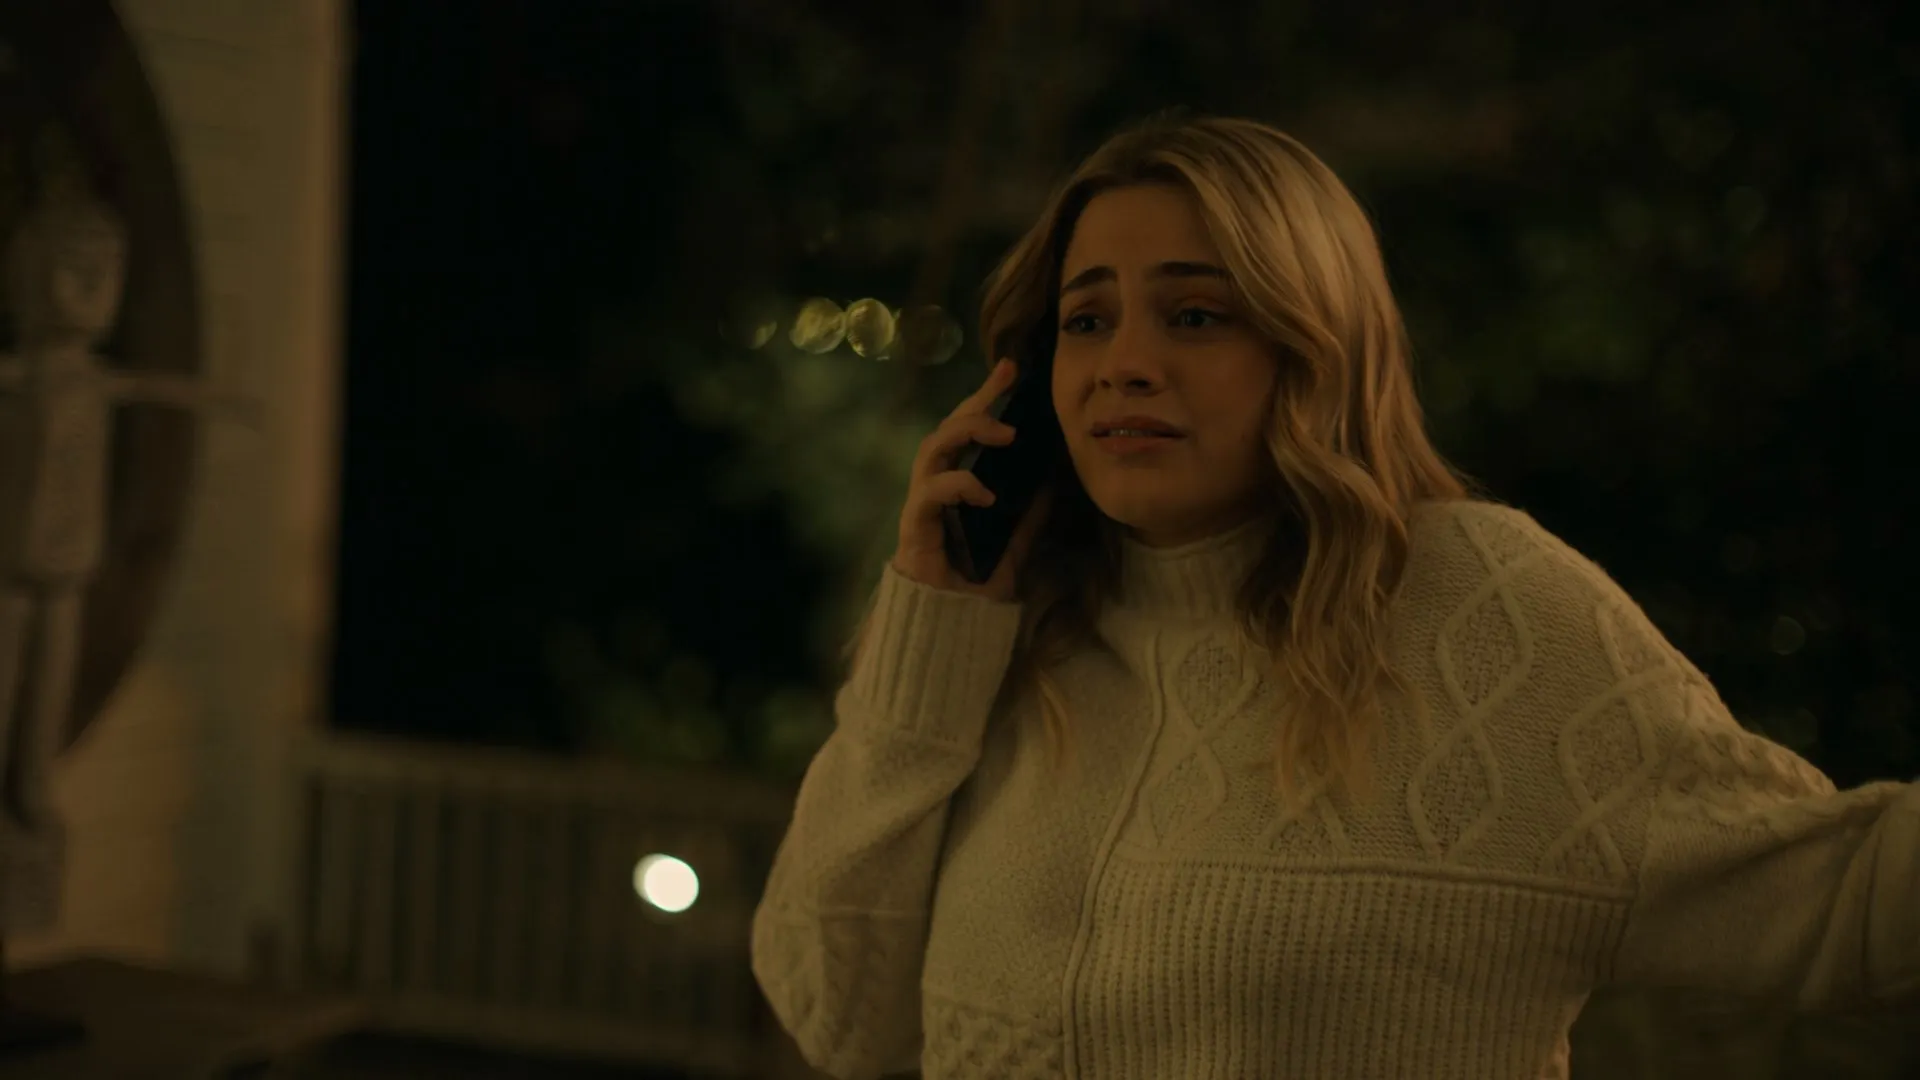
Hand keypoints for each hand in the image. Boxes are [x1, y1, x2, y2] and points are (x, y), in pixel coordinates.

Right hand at [891, 358, 1052, 602]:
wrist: (950, 629)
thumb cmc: (974, 589)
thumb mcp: (1014, 547)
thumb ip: (1028, 518)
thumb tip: (1054, 482)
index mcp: (957, 486)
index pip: (968, 431)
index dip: (986, 398)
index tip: (1012, 369)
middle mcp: (935, 488)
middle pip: (948, 428)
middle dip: (975, 400)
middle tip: (1006, 379)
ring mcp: (921, 504)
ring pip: (932, 450)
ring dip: (966, 433)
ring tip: (1004, 434)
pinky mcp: (914, 526)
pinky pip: (930, 493)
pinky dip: (958, 486)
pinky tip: (984, 493)